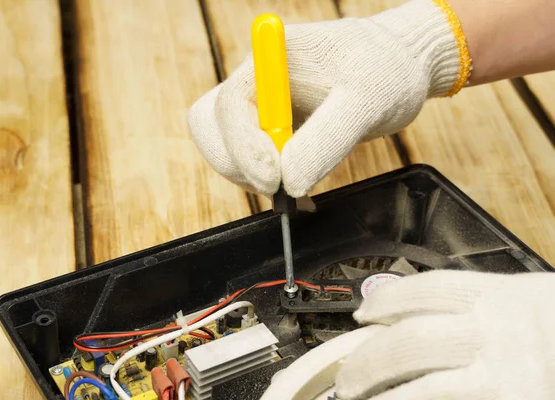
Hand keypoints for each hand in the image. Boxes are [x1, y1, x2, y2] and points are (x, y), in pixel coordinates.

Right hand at [187, 0, 467, 197]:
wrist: (398, 67)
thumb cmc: (384, 70)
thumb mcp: (365, 103)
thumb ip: (325, 140)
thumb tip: (288, 183)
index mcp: (270, 59)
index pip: (229, 105)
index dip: (244, 147)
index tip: (275, 178)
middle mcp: (255, 81)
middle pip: (212, 128)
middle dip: (238, 164)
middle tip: (279, 185)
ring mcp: (259, 106)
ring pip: (225, 148)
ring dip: (251, 176)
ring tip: (297, 191)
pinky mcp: (270, 129)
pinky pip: (250, 159)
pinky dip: (266, 180)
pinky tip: (298, 190)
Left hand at [334, 269, 554, 399]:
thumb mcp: (541, 302)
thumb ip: (491, 307)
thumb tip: (423, 312)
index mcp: (510, 298)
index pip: (431, 290)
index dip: (390, 300)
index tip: (364, 312)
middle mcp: (504, 334)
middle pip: (412, 341)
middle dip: (370, 359)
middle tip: (347, 376)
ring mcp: (509, 377)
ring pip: (423, 387)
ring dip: (382, 394)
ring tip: (357, 398)